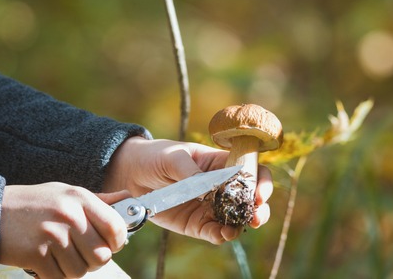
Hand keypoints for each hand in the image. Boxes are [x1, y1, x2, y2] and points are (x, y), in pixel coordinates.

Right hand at [0, 182, 128, 278]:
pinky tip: (50, 261)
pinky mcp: (35, 254)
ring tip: (64, 255)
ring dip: (75, 268)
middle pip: (101, 255)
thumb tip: (129, 199)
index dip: (118, 241)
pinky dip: (57, 275)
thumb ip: (100, 200)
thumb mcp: (69, 193)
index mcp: (80, 198)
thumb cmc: (39, 202)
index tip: (112, 244)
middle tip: (86, 253)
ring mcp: (52, 235)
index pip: (115, 227)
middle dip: (96, 260)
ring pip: (81, 270)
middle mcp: (69, 216)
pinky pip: (59, 278)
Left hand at [104, 137, 272, 244]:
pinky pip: (214, 232)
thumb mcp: (173, 156)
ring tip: (238, 228)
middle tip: (256, 215)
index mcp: (220, 164)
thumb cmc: (156, 156)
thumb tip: (206, 188)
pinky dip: (222, 235)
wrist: (132, 174)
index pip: (250, 170)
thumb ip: (190, 171)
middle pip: (249, 198)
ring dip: (242, 225)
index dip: (260, 181)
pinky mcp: (197, 224)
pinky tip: (223, 234)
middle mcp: (221, 187)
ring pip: (235, 219)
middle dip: (258, 208)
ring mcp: (210, 207)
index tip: (259, 193)